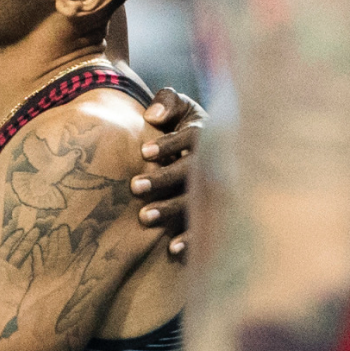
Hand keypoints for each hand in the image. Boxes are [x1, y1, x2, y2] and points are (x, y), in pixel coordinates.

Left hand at [134, 88, 203, 258]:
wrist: (215, 148)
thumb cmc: (185, 124)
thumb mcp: (181, 106)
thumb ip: (167, 101)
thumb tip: (152, 116)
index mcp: (204, 135)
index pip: (190, 137)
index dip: (169, 144)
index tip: (144, 152)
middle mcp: (212, 163)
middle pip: (190, 172)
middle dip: (163, 179)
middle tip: (133, 187)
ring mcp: (216, 190)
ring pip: (196, 201)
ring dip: (171, 210)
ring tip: (143, 217)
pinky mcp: (214, 213)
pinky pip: (206, 228)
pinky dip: (191, 239)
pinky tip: (173, 249)